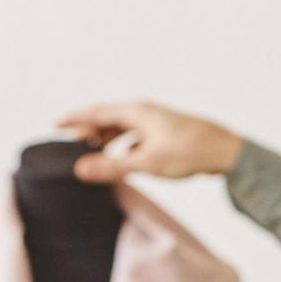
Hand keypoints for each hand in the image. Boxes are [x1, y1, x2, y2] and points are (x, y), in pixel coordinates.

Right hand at [55, 101, 243, 183]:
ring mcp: (155, 121)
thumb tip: (81, 169)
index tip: (54, 125)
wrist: (226, 152)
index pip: (96, 113)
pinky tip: (121, 158)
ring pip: (121, 127)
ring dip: (105, 138)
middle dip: (87, 130)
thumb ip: (112, 167)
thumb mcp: (146, 163)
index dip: (74, 119)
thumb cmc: (190, 153)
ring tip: (91, 153)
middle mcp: (144, 111)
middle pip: (107, 118)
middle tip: (69, 144)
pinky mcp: (164, 132)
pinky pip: (134, 135)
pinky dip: (121, 144)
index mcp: (137, 112)